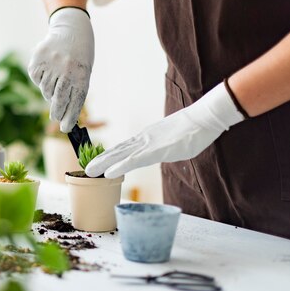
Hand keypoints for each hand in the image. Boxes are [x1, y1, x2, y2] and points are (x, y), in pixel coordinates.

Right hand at [28, 7, 93, 132]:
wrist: (71, 30)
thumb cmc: (80, 56)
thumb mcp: (84, 72)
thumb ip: (74, 91)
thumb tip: (62, 114)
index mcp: (82, 74)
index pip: (75, 102)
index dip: (70, 118)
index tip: (65, 128)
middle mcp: (66, 70)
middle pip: (58, 100)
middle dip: (57, 112)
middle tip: (56, 118)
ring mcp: (51, 64)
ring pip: (46, 90)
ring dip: (49, 92)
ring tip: (55, 82)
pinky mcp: (37, 60)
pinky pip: (36, 79)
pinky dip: (40, 81)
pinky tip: (47, 71)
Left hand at [85, 83, 244, 177]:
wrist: (204, 118)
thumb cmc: (194, 130)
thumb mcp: (174, 141)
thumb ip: (165, 147)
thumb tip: (164, 151)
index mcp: (147, 137)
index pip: (124, 148)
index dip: (110, 156)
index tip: (98, 162)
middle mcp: (143, 139)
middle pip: (117, 151)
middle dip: (101, 160)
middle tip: (85, 170)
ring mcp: (148, 144)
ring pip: (120, 155)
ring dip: (103, 164)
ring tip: (88, 172)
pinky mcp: (155, 150)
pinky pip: (133, 160)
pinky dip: (119, 167)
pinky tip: (108, 172)